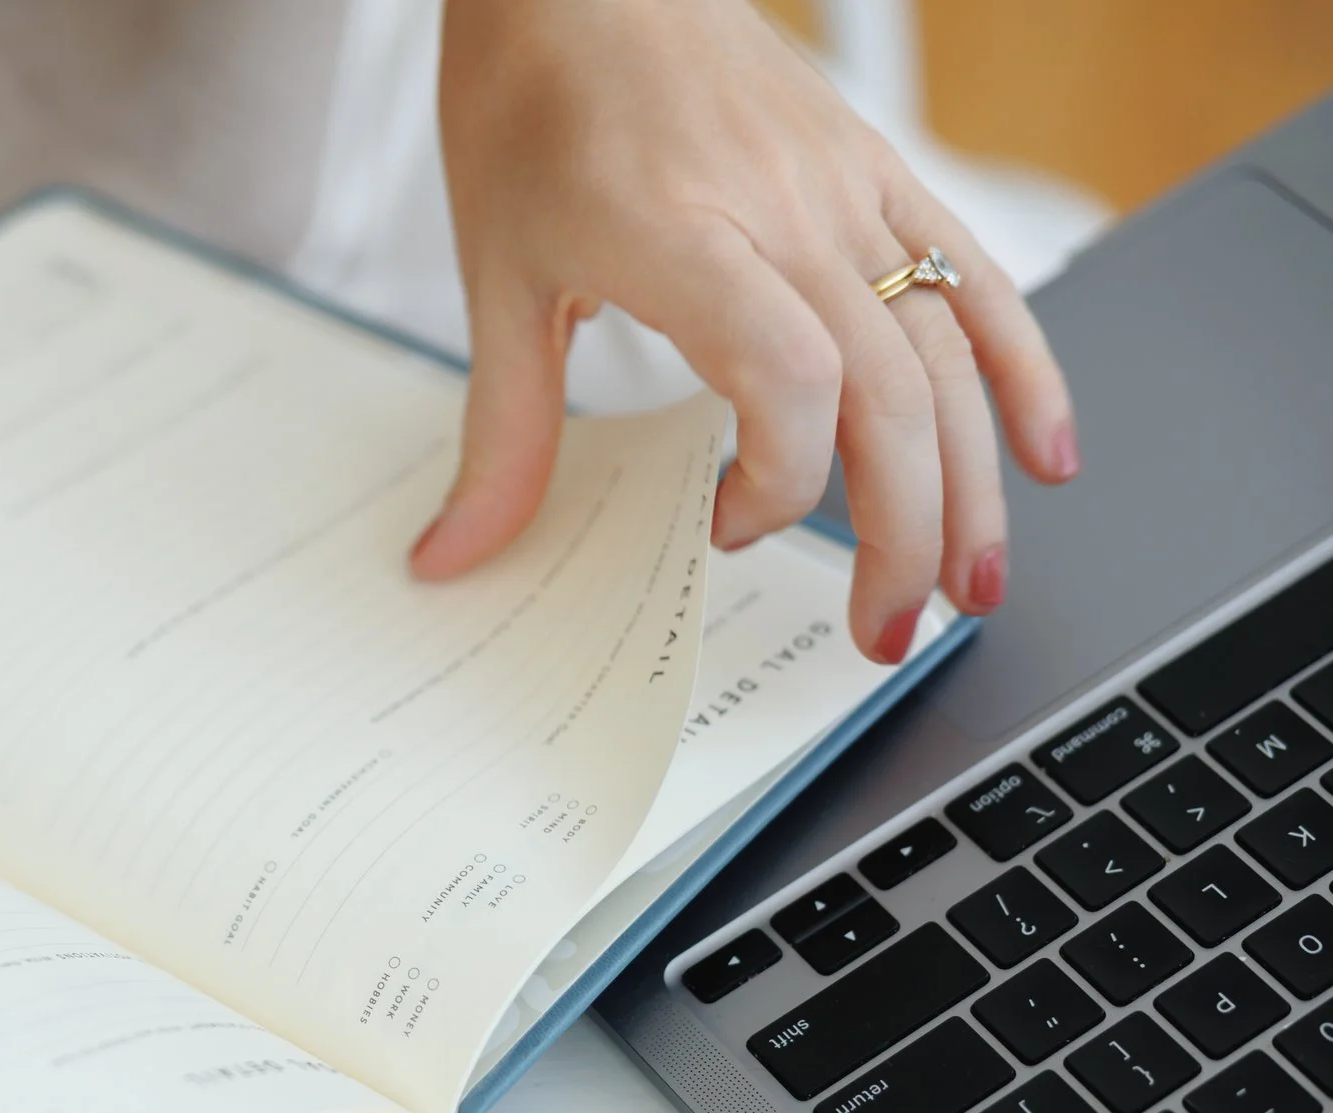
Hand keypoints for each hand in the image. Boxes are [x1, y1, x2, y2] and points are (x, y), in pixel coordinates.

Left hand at [420, 0, 1078, 661]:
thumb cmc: (532, 95)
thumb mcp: (494, 276)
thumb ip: (501, 432)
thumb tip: (455, 554)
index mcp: (677, 235)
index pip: (788, 378)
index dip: (780, 480)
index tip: (723, 527)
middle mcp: (782, 211)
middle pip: (889, 393)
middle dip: (903, 533)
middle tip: (882, 632)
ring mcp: (846, 190)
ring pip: (945, 353)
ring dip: (972, 485)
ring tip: (972, 589)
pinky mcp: (879, 175)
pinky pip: (974, 279)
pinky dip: (1020, 372)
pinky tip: (1043, 456)